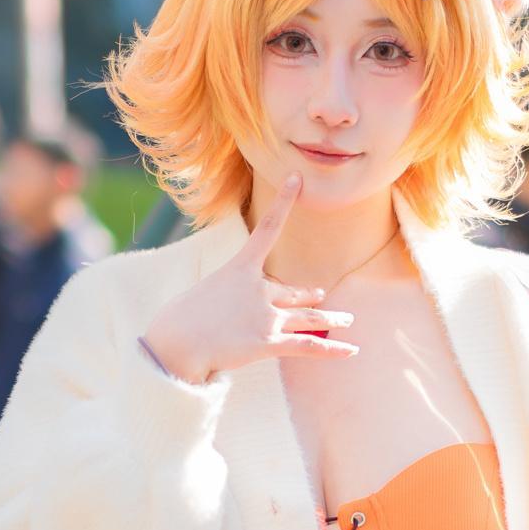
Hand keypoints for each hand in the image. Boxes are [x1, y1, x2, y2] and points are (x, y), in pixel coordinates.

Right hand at [139, 171, 360, 382]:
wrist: (175, 343)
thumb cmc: (179, 321)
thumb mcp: (204, 295)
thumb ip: (228, 296)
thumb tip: (234, 310)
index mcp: (240, 269)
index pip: (267, 228)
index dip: (283, 202)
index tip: (296, 179)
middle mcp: (259, 289)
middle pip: (292, 293)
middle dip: (307, 295)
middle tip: (320, 294)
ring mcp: (266, 316)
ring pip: (309, 317)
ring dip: (331, 319)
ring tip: (348, 321)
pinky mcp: (269, 343)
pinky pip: (308, 346)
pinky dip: (333, 349)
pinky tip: (352, 351)